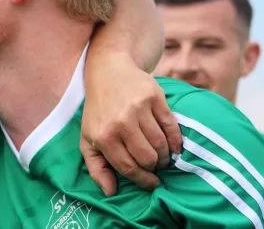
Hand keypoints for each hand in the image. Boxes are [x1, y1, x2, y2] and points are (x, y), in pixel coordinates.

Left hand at [81, 52, 181, 194]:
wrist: (108, 71)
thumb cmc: (98, 110)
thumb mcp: (87, 138)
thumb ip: (96, 167)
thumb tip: (110, 192)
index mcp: (103, 135)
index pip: (128, 167)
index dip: (143, 180)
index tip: (152, 184)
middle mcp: (121, 122)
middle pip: (147, 158)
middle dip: (154, 168)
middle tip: (156, 167)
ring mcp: (138, 108)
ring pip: (160, 144)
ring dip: (165, 156)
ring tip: (162, 157)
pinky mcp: (154, 97)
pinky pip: (171, 126)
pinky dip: (176, 140)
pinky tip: (174, 146)